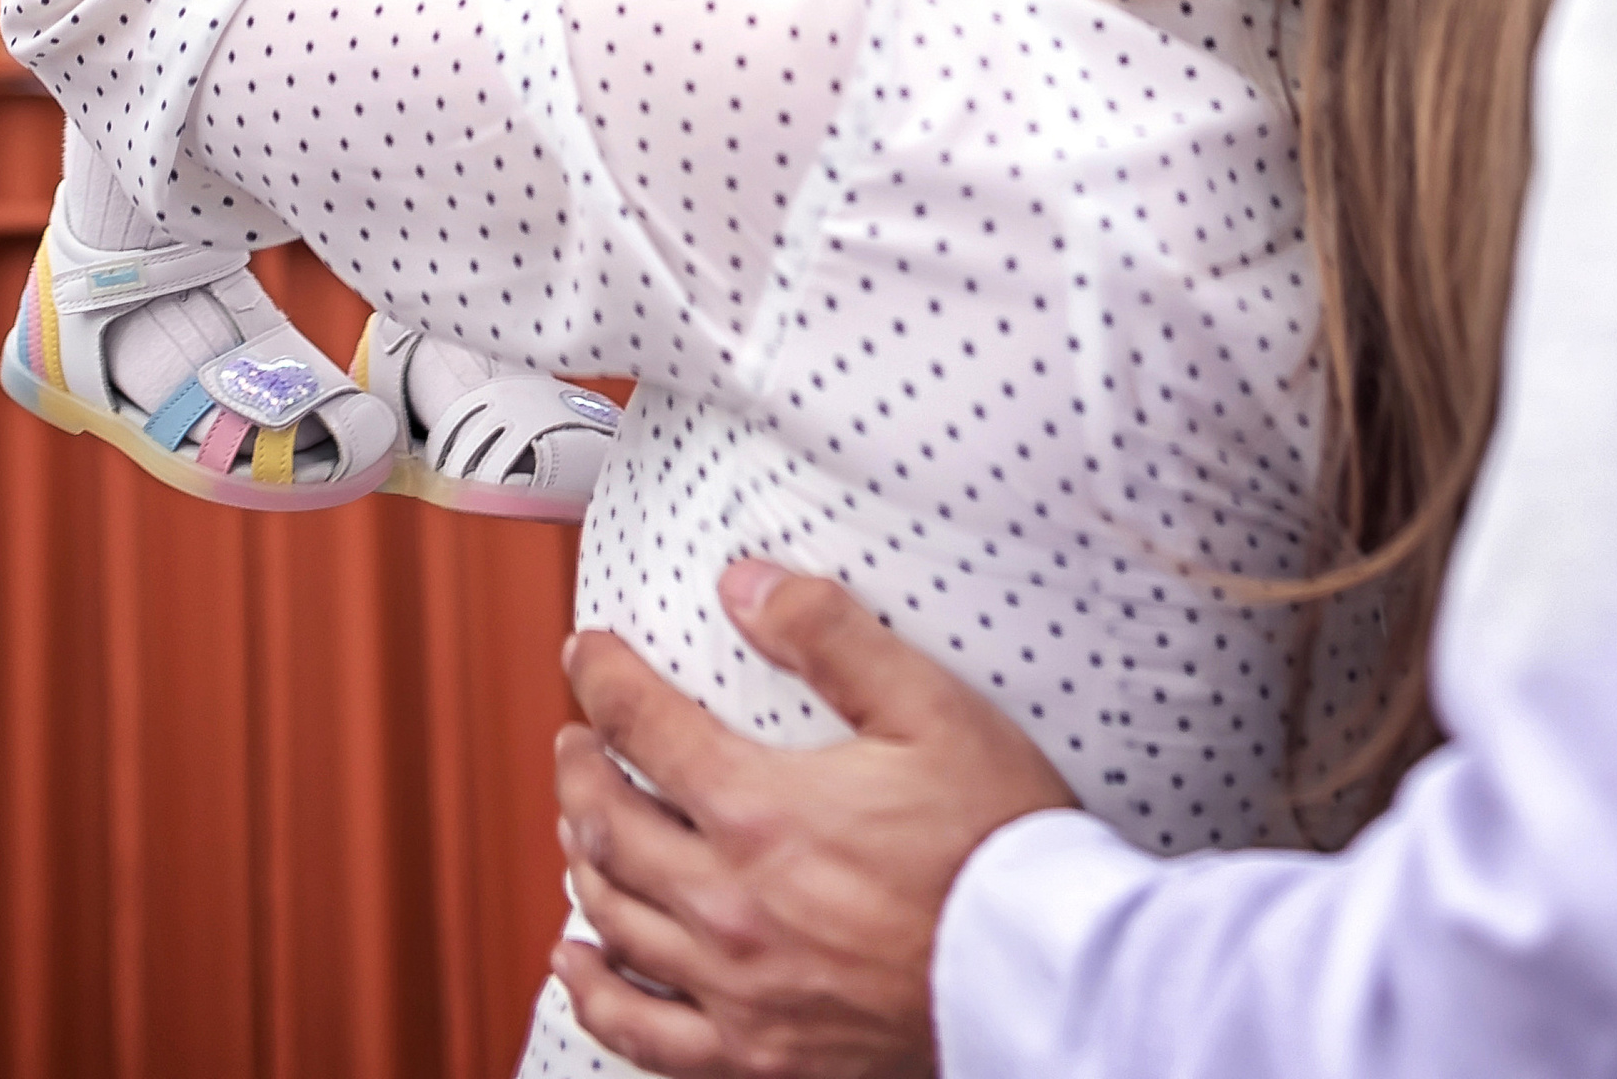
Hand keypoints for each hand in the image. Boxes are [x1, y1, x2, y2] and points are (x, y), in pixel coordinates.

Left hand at [551, 566, 1075, 1077]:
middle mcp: (729, 906)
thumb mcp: (929, 707)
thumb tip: (745, 585)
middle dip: (580, 770)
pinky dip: (595, 993)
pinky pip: (643, 1031)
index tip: (585, 654)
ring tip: (578, 825)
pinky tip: (577, 963)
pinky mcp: (758, 1054)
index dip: (604, 682)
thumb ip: (830, 636)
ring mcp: (737, 989)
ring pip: (616, 919)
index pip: (645, 730)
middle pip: (611, 826)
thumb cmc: (995, 839)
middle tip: (577, 739)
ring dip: (582, 861)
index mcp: (762, 813)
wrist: (1039, 972)